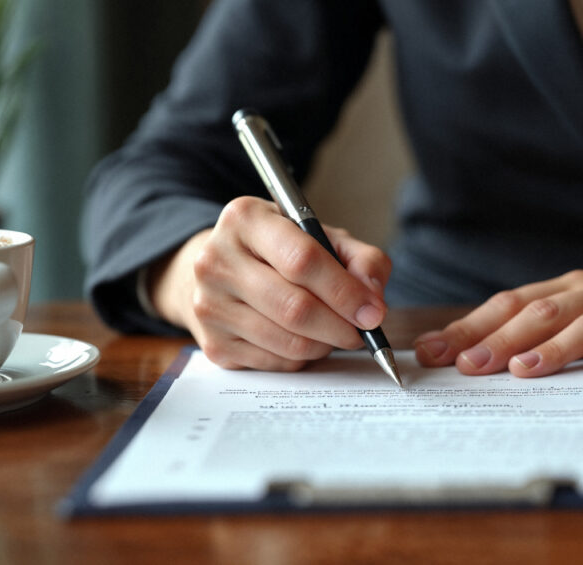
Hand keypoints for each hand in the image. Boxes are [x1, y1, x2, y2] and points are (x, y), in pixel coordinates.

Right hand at [148, 196, 390, 370]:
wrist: (223, 270)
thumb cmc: (279, 251)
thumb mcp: (321, 236)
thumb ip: (360, 258)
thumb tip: (373, 297)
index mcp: (245, 219)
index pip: (302, 259)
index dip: (344, 291)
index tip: (372, 311)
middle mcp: (217, 260)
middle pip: (294, 307)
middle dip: (340, 326)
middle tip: (362, 331)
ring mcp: (209, 305)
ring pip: (286, 341)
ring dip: (324, 344)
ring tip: (335, 333)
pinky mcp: (212, 343)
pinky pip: (274, 362)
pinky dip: (302, 358)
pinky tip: (306, 340)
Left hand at [412, 250, 582, 376]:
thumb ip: (555, 321)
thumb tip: (490, 351)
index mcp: (576, 285)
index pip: (512, 304)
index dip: (471, 325)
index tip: (431, 350)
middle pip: (542, 313)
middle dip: (497, 339)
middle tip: (462, 365)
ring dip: (552, 348)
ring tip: (520, 370)